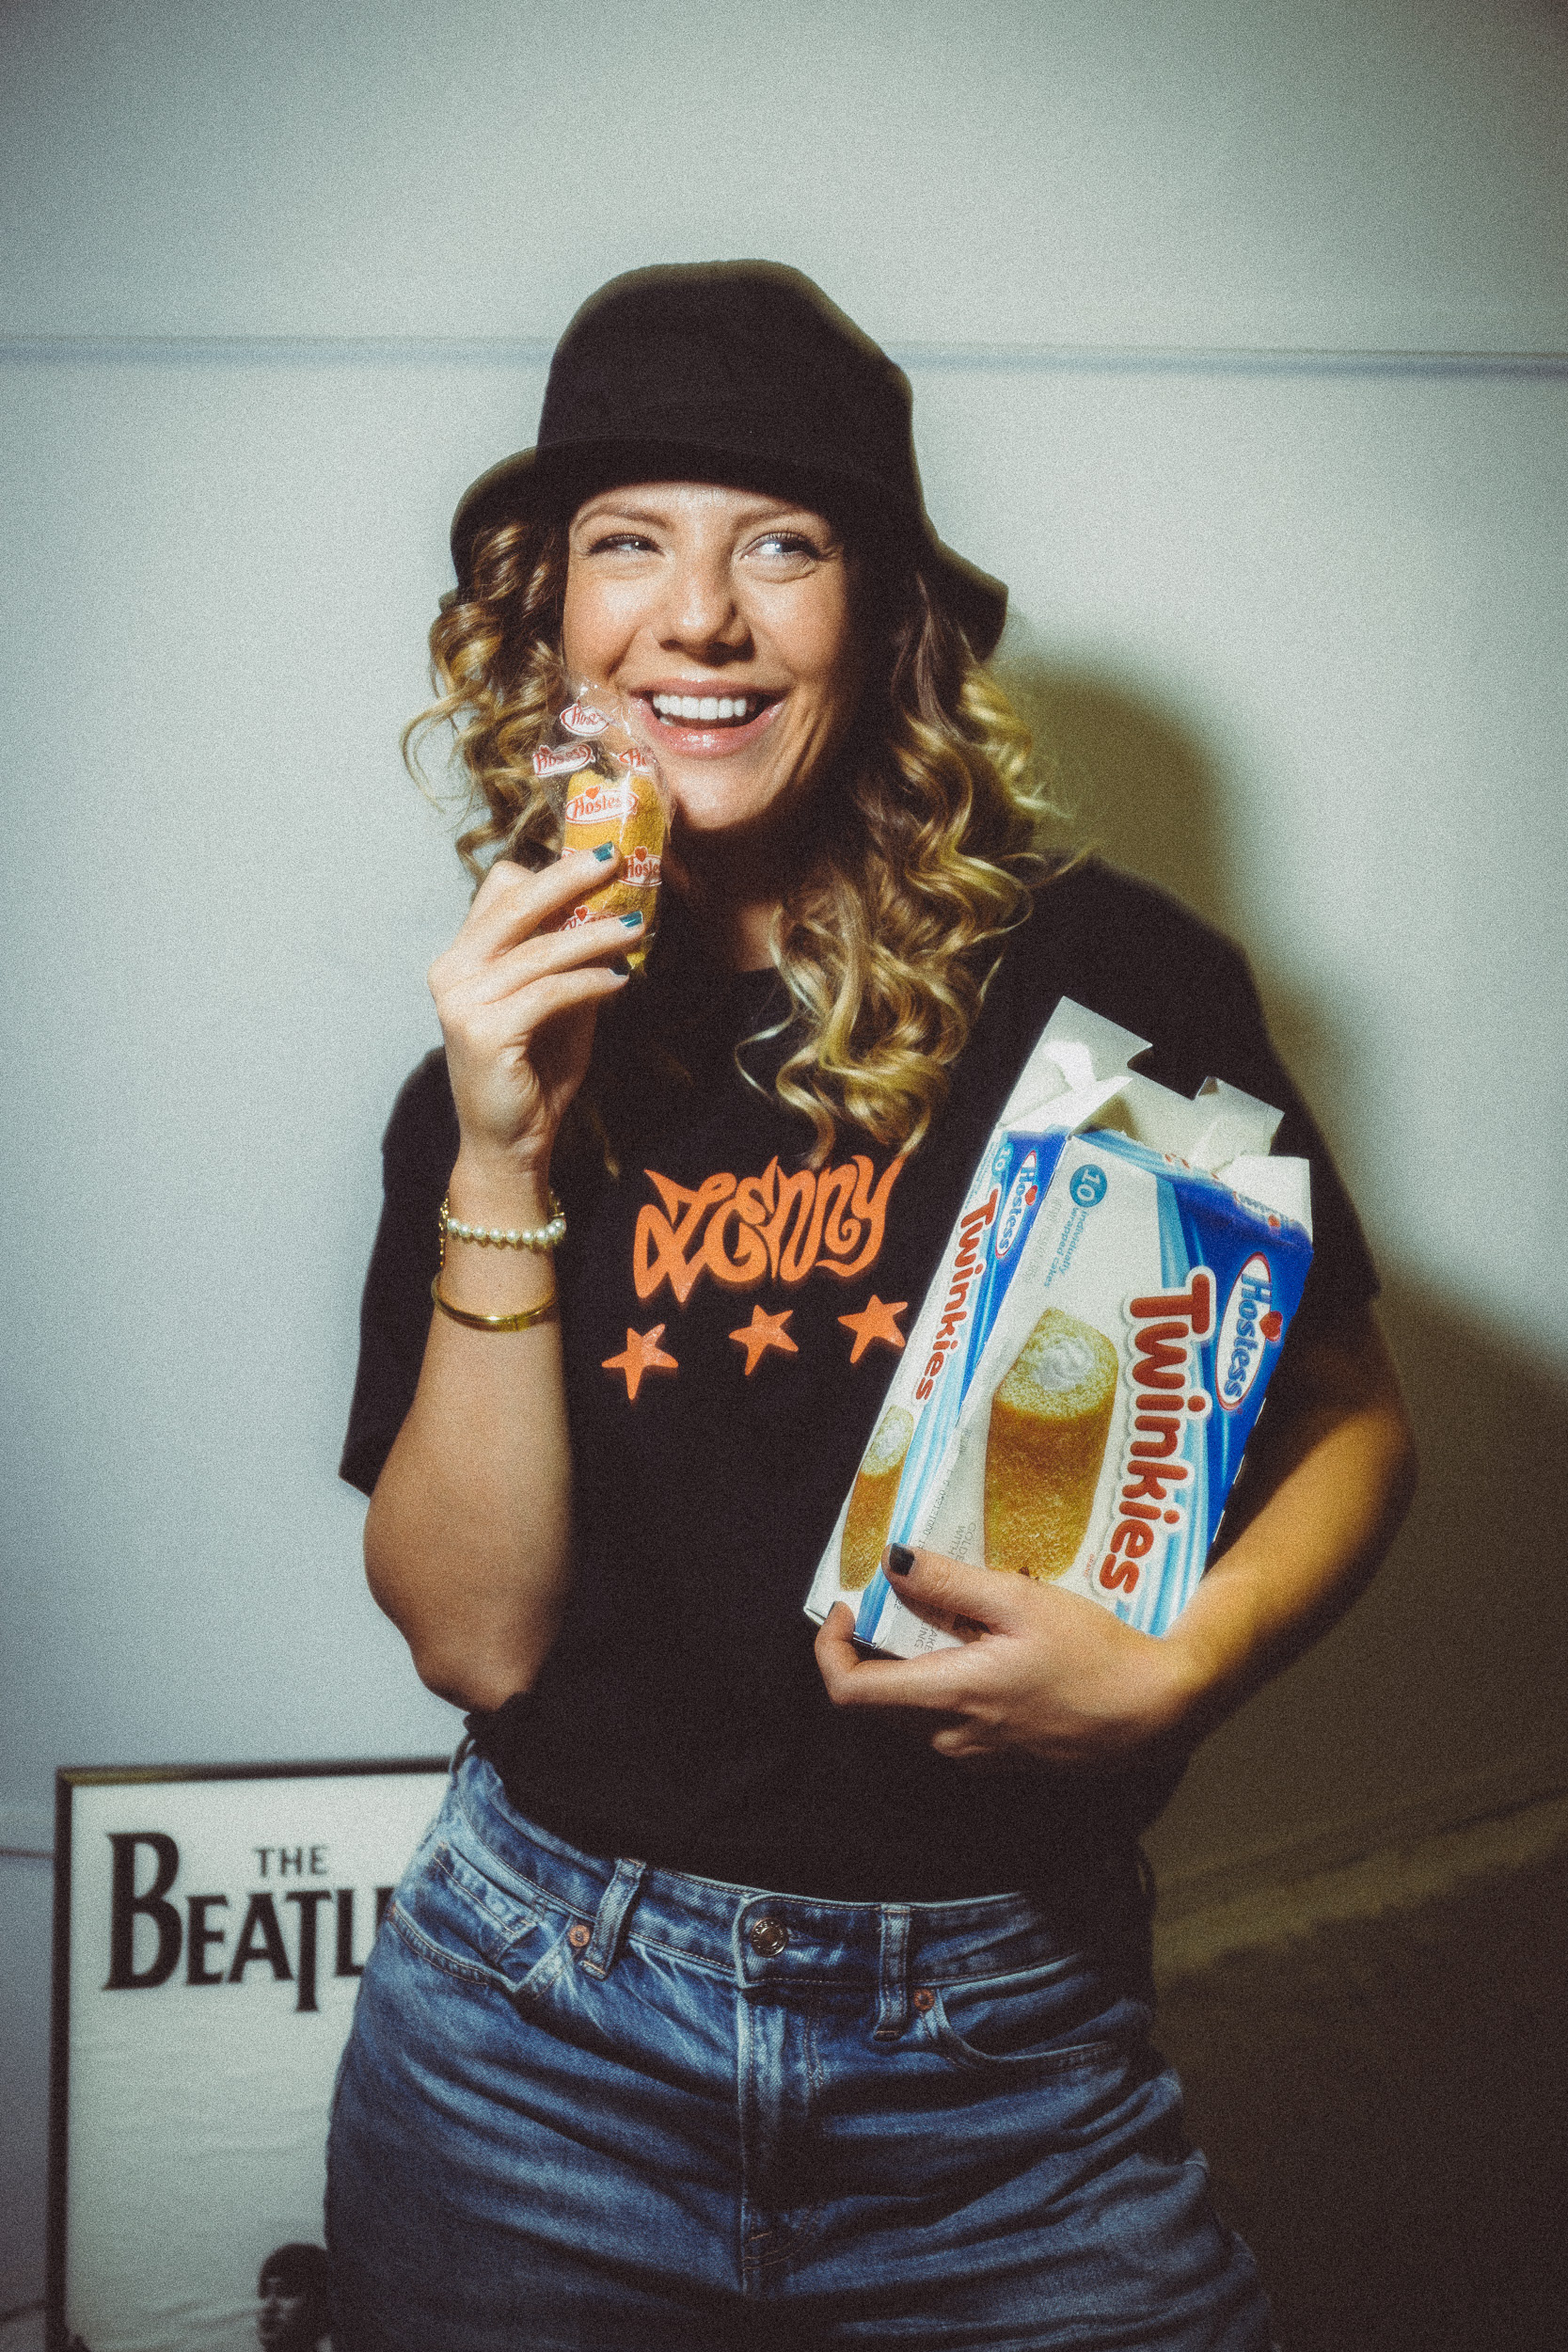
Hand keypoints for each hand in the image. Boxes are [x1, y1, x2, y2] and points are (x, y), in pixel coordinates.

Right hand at [428, 849, 638, 1178]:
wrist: (508, 1142)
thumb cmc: (533, 1071)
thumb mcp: (556, 1004)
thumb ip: (569, 961)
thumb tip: (615, 913)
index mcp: (462, 957)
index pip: (498, 891)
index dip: (547, 871)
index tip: (597, 859)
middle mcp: (452, 971)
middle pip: (513, 904)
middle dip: (568, 878)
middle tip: (615, 861)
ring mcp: (461, 1001)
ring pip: (539, 952)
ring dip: (594, 937)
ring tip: (636, 929)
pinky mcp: (484, 1031)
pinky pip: (549, 993)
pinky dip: (589, 983)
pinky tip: (619, 981)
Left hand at [814, 1546, 1208, 1768]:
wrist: (1158, 1713)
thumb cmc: (1092, 1652)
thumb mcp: (1020, 1600)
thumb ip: (949, 1582)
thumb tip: (892, 1564)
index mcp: (948, 1697)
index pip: (849, 1692)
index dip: (830, 1648)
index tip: (847, 1605)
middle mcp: (952, 1738)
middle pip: (879, 1702)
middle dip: (873, 1650)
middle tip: (897, 1600)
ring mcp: (978, 1756)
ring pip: (913, 1714)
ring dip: (910, 1668)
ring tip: (945, 1618)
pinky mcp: (1003, 1760)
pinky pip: (949, 1724)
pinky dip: (944, 1687)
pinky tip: (983, 1651)